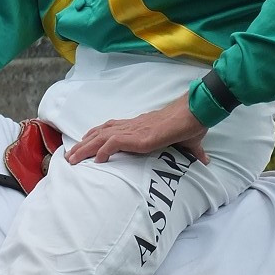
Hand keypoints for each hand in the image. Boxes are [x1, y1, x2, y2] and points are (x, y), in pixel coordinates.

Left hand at [65, 93, 208, 164]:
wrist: (195, 113)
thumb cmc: (191, 124)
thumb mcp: (188, 141)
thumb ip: (192, 151)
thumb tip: (205, 160)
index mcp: (140, 125)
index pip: (112, 128)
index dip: (97, 135)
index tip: (85, 143)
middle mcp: (133, 126)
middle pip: (101, 132)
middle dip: (83, 144)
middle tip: (69, 156)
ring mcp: (135, 131)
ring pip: (102, 137)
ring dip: (85, 148)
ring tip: (72, 159)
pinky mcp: (140, 137)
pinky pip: (115, 142)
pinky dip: (104, 150)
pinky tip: (97, 160)